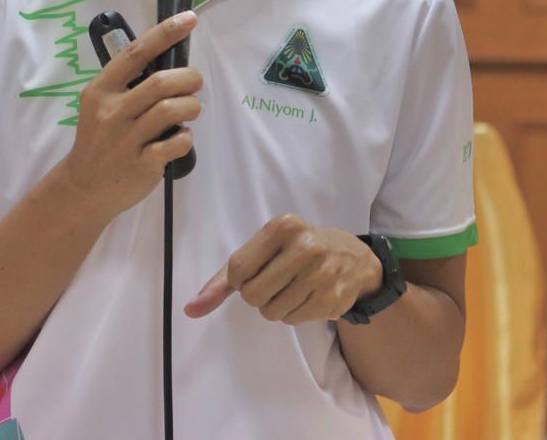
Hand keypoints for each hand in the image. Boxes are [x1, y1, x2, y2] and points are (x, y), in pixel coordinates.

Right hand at [60, 11, 201, 217]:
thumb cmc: (98, 140)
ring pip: (173, 109)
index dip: (165, 33)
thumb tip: (168, 62)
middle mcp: (112, 111)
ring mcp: (127, 139)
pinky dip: (186, 137)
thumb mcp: (99, 106)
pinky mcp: (142, 163)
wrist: (84, 186)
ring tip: (189, 111)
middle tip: (194, 84)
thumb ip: (126, 86)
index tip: (189, 18)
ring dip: (192, 107)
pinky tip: (180, 137)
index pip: (136, 53)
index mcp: (100, 90)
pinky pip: (177, 142)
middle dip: (190, 79)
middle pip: (163, 82)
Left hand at [184, 215, 382, 323]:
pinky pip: (293, 320)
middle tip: (273, 283)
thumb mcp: (264, 248)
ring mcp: (322, 273)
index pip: (238, 269)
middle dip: (256, 296)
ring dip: (274, 307)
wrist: (354, 258)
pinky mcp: (334, 298)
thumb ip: (223, 279)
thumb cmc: (296, 250)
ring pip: (272, 312)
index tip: (248, 276)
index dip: (237, 281)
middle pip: (252, 294)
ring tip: (291, 289)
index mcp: (282, 226)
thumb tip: (191, 309)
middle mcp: (305, 246)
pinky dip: (293, 314)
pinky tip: (307, 297)